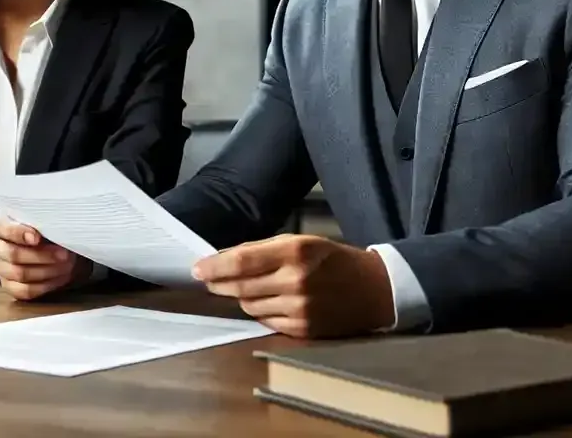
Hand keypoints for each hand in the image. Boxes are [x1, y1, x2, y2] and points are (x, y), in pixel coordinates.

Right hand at [0, 211, 91, 300]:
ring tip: (67, 265)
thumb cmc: (33, 222)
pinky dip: (45, 285)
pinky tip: (60, 277)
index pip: (2, 228)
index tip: (38, 237)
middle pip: (13, 255)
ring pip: (20, 274)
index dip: (19, 234)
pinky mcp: (7, 285)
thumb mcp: (34, 215)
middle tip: (64, 254)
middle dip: (42, 256)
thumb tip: (59, 226)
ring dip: (48, 271)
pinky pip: (25, 291)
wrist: (23, 238)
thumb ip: (40, 219)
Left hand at [192, 234, 394, 338]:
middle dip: (220, 284)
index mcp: (294, 252)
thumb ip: (264, 250)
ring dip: (241, 297)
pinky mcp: (303, 330)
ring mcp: (299, 309)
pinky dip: (260, 311)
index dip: (215, 266)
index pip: (241, 261)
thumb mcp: (302, 241)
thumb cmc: (333, 259)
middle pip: (241, 287)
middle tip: (208, 280)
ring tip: (244, 288)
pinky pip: (266, 321)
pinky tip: (266, 301)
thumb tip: (227, 259)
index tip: (198, 269)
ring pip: (250, 306)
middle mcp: (295, 281)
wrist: (373, 289)